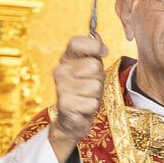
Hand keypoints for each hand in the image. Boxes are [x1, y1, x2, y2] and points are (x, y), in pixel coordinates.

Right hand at [48, 35, 106, 162]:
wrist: (71, 121)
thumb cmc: (83, 92)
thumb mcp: (89, 70)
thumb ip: (93, 54)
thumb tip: (99, 41)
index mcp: (66, 59)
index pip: (78, 42)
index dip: (94, 46)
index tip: (103, 52)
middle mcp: (60, 71)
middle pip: (94, 66)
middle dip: (99, 78)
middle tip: (90, 87)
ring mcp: (62, 88)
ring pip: (96, 85)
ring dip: (97, 94)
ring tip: (87, 97)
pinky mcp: (66, 104)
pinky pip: (93, 102)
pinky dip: (93, 107)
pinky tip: (84, 108)